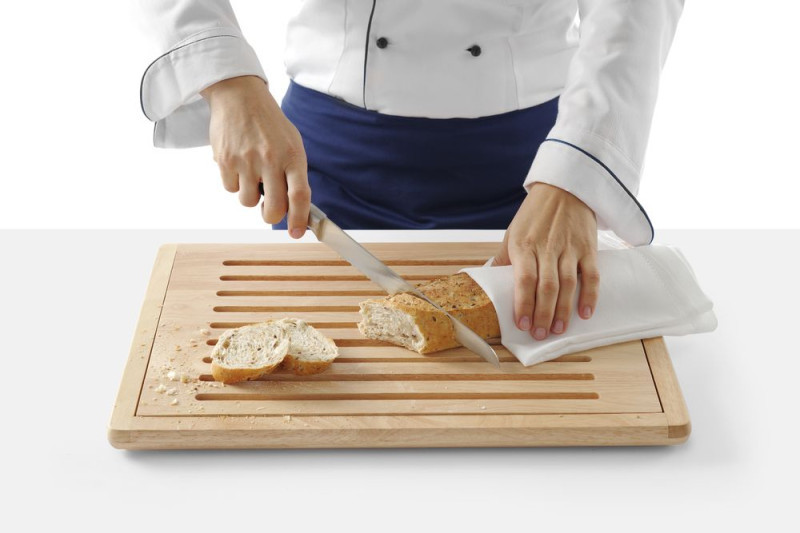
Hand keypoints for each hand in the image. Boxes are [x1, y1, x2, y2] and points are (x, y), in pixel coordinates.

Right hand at [201, 76, 309, 237]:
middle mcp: (271, 159)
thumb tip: (296, 208)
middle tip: (269, 210)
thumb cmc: (269, 124)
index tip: (297, 233)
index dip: (299, 219)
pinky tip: (238, 163)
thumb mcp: (292, 144)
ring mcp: (247, 160)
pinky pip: (230, 188)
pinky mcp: (225, 160)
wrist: (240, 97)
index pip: (299, 196)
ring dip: (249, 195)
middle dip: (271, 216)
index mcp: (293, 156)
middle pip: (273, 208)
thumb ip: (294, 174)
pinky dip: (234, 182)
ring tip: (252, 173)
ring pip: (248, 202)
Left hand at [494, 182, 599, 339]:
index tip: (522, 324)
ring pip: (568, 285)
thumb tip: (489, 279)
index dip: (523, 304)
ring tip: (558, 329)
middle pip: (546, 287)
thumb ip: (504, 258)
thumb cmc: (535, 214)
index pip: (524, 280)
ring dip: (563, 310)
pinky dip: (590, 296)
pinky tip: (585, 313)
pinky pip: (591, 275)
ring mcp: (569, 248)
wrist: (564, 188)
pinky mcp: (588, 248)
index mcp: (524, 246)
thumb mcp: (513, 233)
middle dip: (543, 314)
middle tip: (541, 335)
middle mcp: (547, 248)